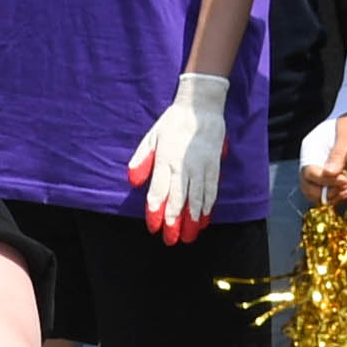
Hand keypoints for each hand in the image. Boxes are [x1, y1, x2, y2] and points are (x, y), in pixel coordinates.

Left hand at [124, 71, 230, 243]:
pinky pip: (211, 190)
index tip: (153, 227)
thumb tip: (133, 181)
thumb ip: (142, 159)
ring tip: (189, 236)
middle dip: (173, 222)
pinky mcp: (214, 166)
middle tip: (171, 240)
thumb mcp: (151, 137)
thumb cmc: (173, 123)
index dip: (155, 211)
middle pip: (177, 199)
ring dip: (192, 220)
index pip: (158, 191)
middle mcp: (183, 166)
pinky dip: (208, 207)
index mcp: (165, 160)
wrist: (201, 106)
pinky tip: (204, 219)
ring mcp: (200, 167)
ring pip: (196, 199)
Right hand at [299, 106, 346, 208]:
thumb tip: (330, 174)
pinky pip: (326, 192)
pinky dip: (336, 196)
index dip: (326, 181)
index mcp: (310, 150)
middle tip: (346, 189)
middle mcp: (310, 163)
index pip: (310, 173)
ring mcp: (317, 171)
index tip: (345, 180)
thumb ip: (338, 155)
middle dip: (326, 193)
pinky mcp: (326, 178)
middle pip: (308, 187)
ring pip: (316, 194)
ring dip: (332, 197)